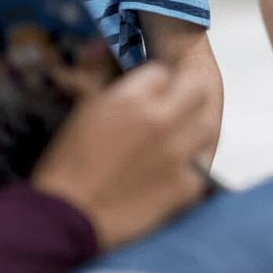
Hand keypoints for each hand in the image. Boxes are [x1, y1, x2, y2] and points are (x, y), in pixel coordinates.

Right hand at [33, 61, 217, 251]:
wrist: (64, 219)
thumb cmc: (65, 167)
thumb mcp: (81, 113)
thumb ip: (100, 82)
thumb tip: (103, 52)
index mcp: (129, 99)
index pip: (162, 72)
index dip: (156, 85)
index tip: (151, 96)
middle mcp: (159, 119)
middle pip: (196, 88)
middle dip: (186, 96)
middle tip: (175, 111)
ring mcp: (176, 152)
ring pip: (208, 125)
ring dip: (195, 130)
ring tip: (179, 141)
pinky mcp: (186, 185)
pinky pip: (203, 164)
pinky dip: (191, 168)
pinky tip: (174, 173)